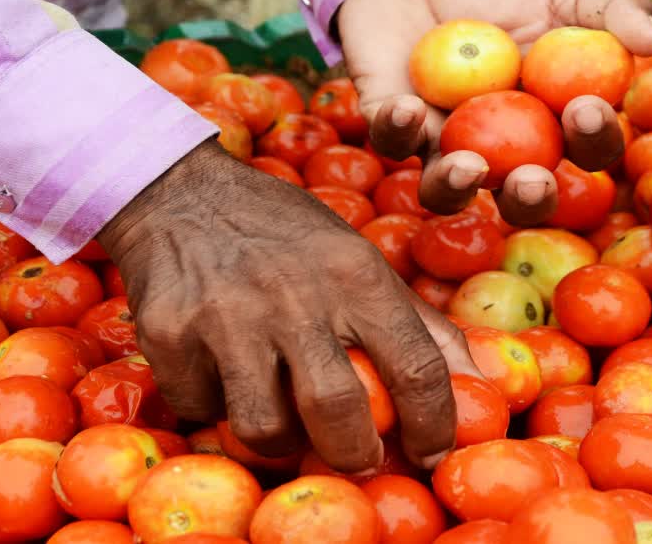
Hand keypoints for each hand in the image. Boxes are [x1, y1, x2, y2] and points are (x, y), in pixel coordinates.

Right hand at [97, 141, 479, 471]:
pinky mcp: (169, 334)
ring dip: (280, 441)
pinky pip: (202, 409)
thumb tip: (482, 382)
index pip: (415, 366)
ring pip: (263, 427)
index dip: (434, 425)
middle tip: (358, 458)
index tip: (432, 453)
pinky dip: (217, 409)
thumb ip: (418, 323)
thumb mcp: (357, 258)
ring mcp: (226, 316)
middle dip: (355, 454)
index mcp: (354, 274)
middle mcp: (293, 295)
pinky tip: (223, 379)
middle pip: (337, 412)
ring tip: (285, 422)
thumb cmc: (285, 235)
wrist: (180, 193)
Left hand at [341, 0, 651, 223]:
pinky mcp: (391, 128)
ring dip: (456, 188)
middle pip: (522, 196)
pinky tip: (408, 107)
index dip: (593, 140)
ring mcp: (442, 145)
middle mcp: (502, 150)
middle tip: (535, 178)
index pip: (586, 150)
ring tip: (468, 167)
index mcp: (553, 123)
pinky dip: (398, 128)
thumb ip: (611, 8)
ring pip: (448, 191)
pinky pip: (392, 141)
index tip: (587, 109)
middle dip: (532, 198)